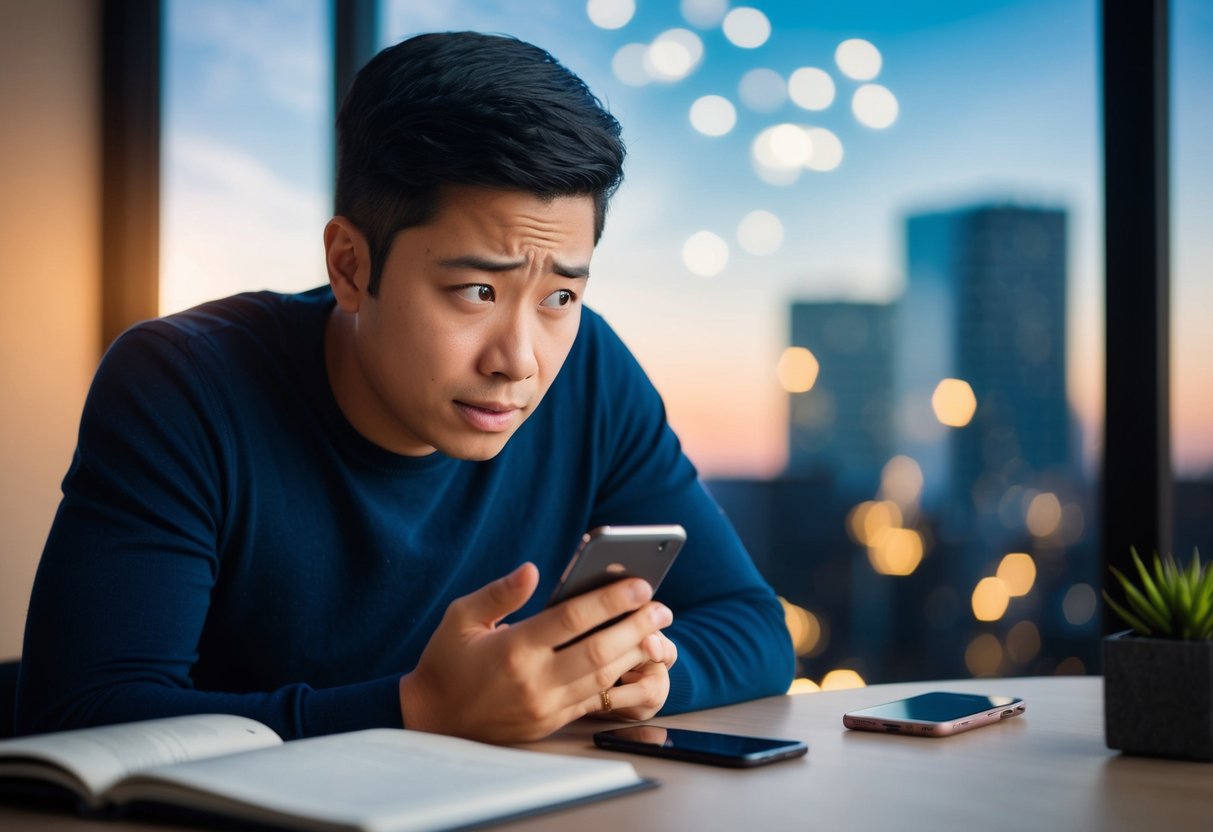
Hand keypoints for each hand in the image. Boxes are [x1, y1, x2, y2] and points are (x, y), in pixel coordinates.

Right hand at [398, 563, 672, 742]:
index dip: (611, 599)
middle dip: (637, 626)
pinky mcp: (551, 723)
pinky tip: (636, 660)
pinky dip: (620, 678)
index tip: (640, 584)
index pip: (573, 619)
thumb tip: (533, 570)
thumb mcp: (460, 617)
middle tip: (662, 607)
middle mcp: (534, 681)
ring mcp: (545, 707)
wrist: (432, 721)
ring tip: (657, 630)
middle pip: (600, 650)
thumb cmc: (447, 661)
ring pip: (604, 678)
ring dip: (635, 652)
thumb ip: (499, 593)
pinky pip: (595, 699)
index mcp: (513, 649)